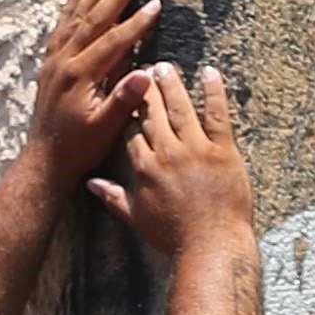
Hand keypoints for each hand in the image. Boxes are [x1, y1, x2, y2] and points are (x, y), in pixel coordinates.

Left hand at [26, 0, 165, 184]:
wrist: (44, 160)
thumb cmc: (78, 148)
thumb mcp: (105, 129)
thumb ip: (123, 100)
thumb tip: (146, 73)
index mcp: (80, 75)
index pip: (113, 40)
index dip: (136, 22)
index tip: (155, 4)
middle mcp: (64, 61)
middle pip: (94, 20)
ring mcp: (54, 61)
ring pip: (76, 18)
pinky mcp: (49, 65)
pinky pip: (60, 28)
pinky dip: (70, 9)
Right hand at [88, 64, 253, 258]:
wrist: (210, 247)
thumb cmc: (173, 237)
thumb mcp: (137, 218)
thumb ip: (114, 197)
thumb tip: (92, 185)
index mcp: (144, 168)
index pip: (131, 129)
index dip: (127, 110)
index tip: (125, 94)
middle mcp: (167, 153)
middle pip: (152, 111)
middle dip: (146, 88)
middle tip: (143, 67)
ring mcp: (196, 150)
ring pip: (180, 107)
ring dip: (172, 83)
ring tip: (166, 66)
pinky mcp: (223, 151)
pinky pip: (217, 114)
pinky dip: (213, 91)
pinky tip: (209, 72)